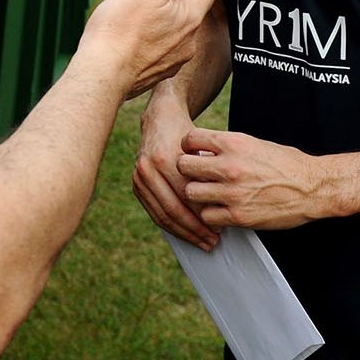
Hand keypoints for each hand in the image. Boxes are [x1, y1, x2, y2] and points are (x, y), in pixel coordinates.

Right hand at [75, 0, 217, 96]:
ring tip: (129, 8)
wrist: (102, 75)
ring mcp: (174, 58)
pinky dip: (148, 32)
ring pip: (171, 24)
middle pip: (186, 4)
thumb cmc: (119, 32)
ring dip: (155, 10)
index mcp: (190, 17)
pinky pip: (160, 43)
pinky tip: (128, 32)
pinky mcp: (158, 69)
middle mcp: (188, 40)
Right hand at [133, 90, 220, 249]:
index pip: (186, 196)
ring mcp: (139, 176)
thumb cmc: (187, 134)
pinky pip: (154, 212)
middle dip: (195, 229)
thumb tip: (222, 206)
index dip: (204, 214)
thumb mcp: (202, 147)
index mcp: (165, 158)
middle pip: (173, 209)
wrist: (161, 118)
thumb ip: (208, 172)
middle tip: (213, 240)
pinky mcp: (136, 183)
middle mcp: (149, 168)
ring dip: (183, 232)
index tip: (221, 227)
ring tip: (202, 241)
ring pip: (162, 214)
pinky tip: (186, 233)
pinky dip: (171, 226)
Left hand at [175, 126, 345, 229]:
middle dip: (187, 171)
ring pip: (190, 193)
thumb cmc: (286, 163)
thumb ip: (227, 147)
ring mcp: (233, 193)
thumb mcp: (255, 144)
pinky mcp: (238, 216)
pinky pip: (207, 216)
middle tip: (197, 176)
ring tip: (208, 194)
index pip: (190, 139)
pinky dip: (211, 214)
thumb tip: (202, 150)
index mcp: (234, 143)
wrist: (313, 187)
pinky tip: (221, 210)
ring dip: (197, 194)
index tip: (193, 153)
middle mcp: (230, 166)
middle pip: (183, 166)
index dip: (188, 147)